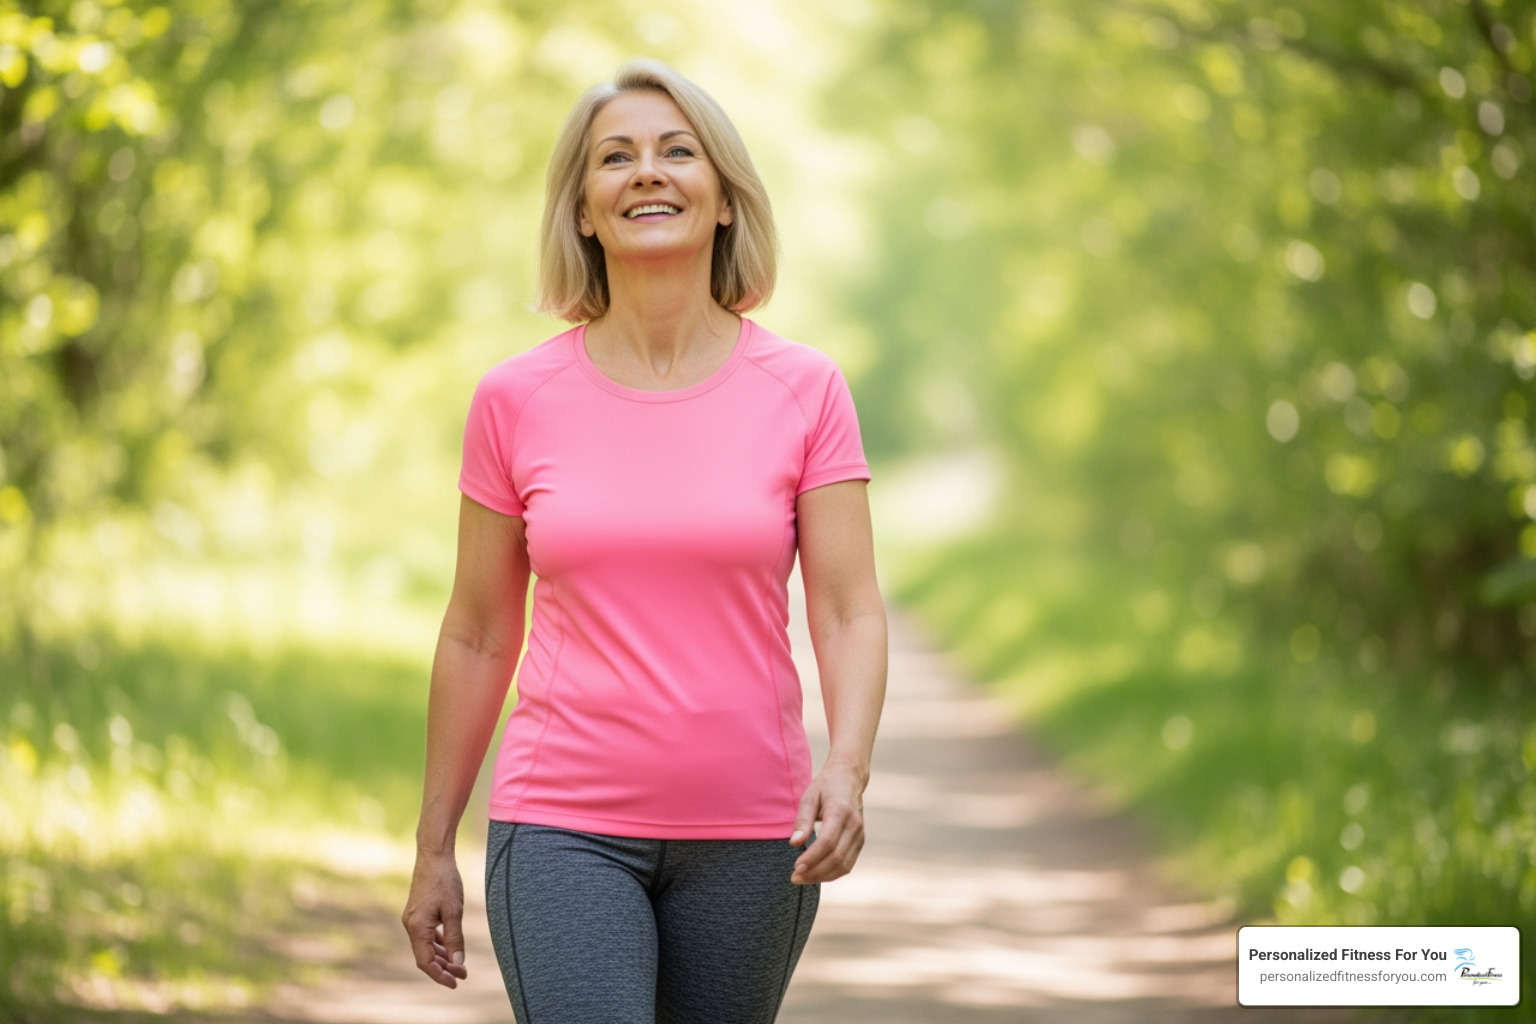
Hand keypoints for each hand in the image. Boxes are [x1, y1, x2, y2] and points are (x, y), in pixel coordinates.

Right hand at [401, 850, 469, 987]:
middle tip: (463, 974)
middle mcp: (411, 925)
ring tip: (459, 965)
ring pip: (426, 946)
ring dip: (442, 956)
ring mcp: (413, 919)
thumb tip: (458, 962)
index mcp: (417, 928)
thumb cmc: (445, 881)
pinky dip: (438, 943)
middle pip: (425, 956)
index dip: (440, 975)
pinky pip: (427, 934)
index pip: (426, 962)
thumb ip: (456, 938)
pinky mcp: (418, 912)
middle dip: (444, 967)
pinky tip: (450, 947)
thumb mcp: (454, 911)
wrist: (434, 855)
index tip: (456, 982)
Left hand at [788, 761, 866, 883]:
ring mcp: (860, 835)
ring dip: (823, 876)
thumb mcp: (809, 797)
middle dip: (815, 872)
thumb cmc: (826, 787)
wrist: (849, 779)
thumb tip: (794, 843)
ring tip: (803, 879)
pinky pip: (848, 864)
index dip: (812, 858)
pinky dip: (832, 873)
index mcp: (841, 812)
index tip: (796, 867)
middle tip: (795, 877)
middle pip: (836, 857)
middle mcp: (854, 825)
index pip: (828, 842)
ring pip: (844, 865)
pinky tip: (816, 874)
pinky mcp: (860, 842)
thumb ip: (803, 820)